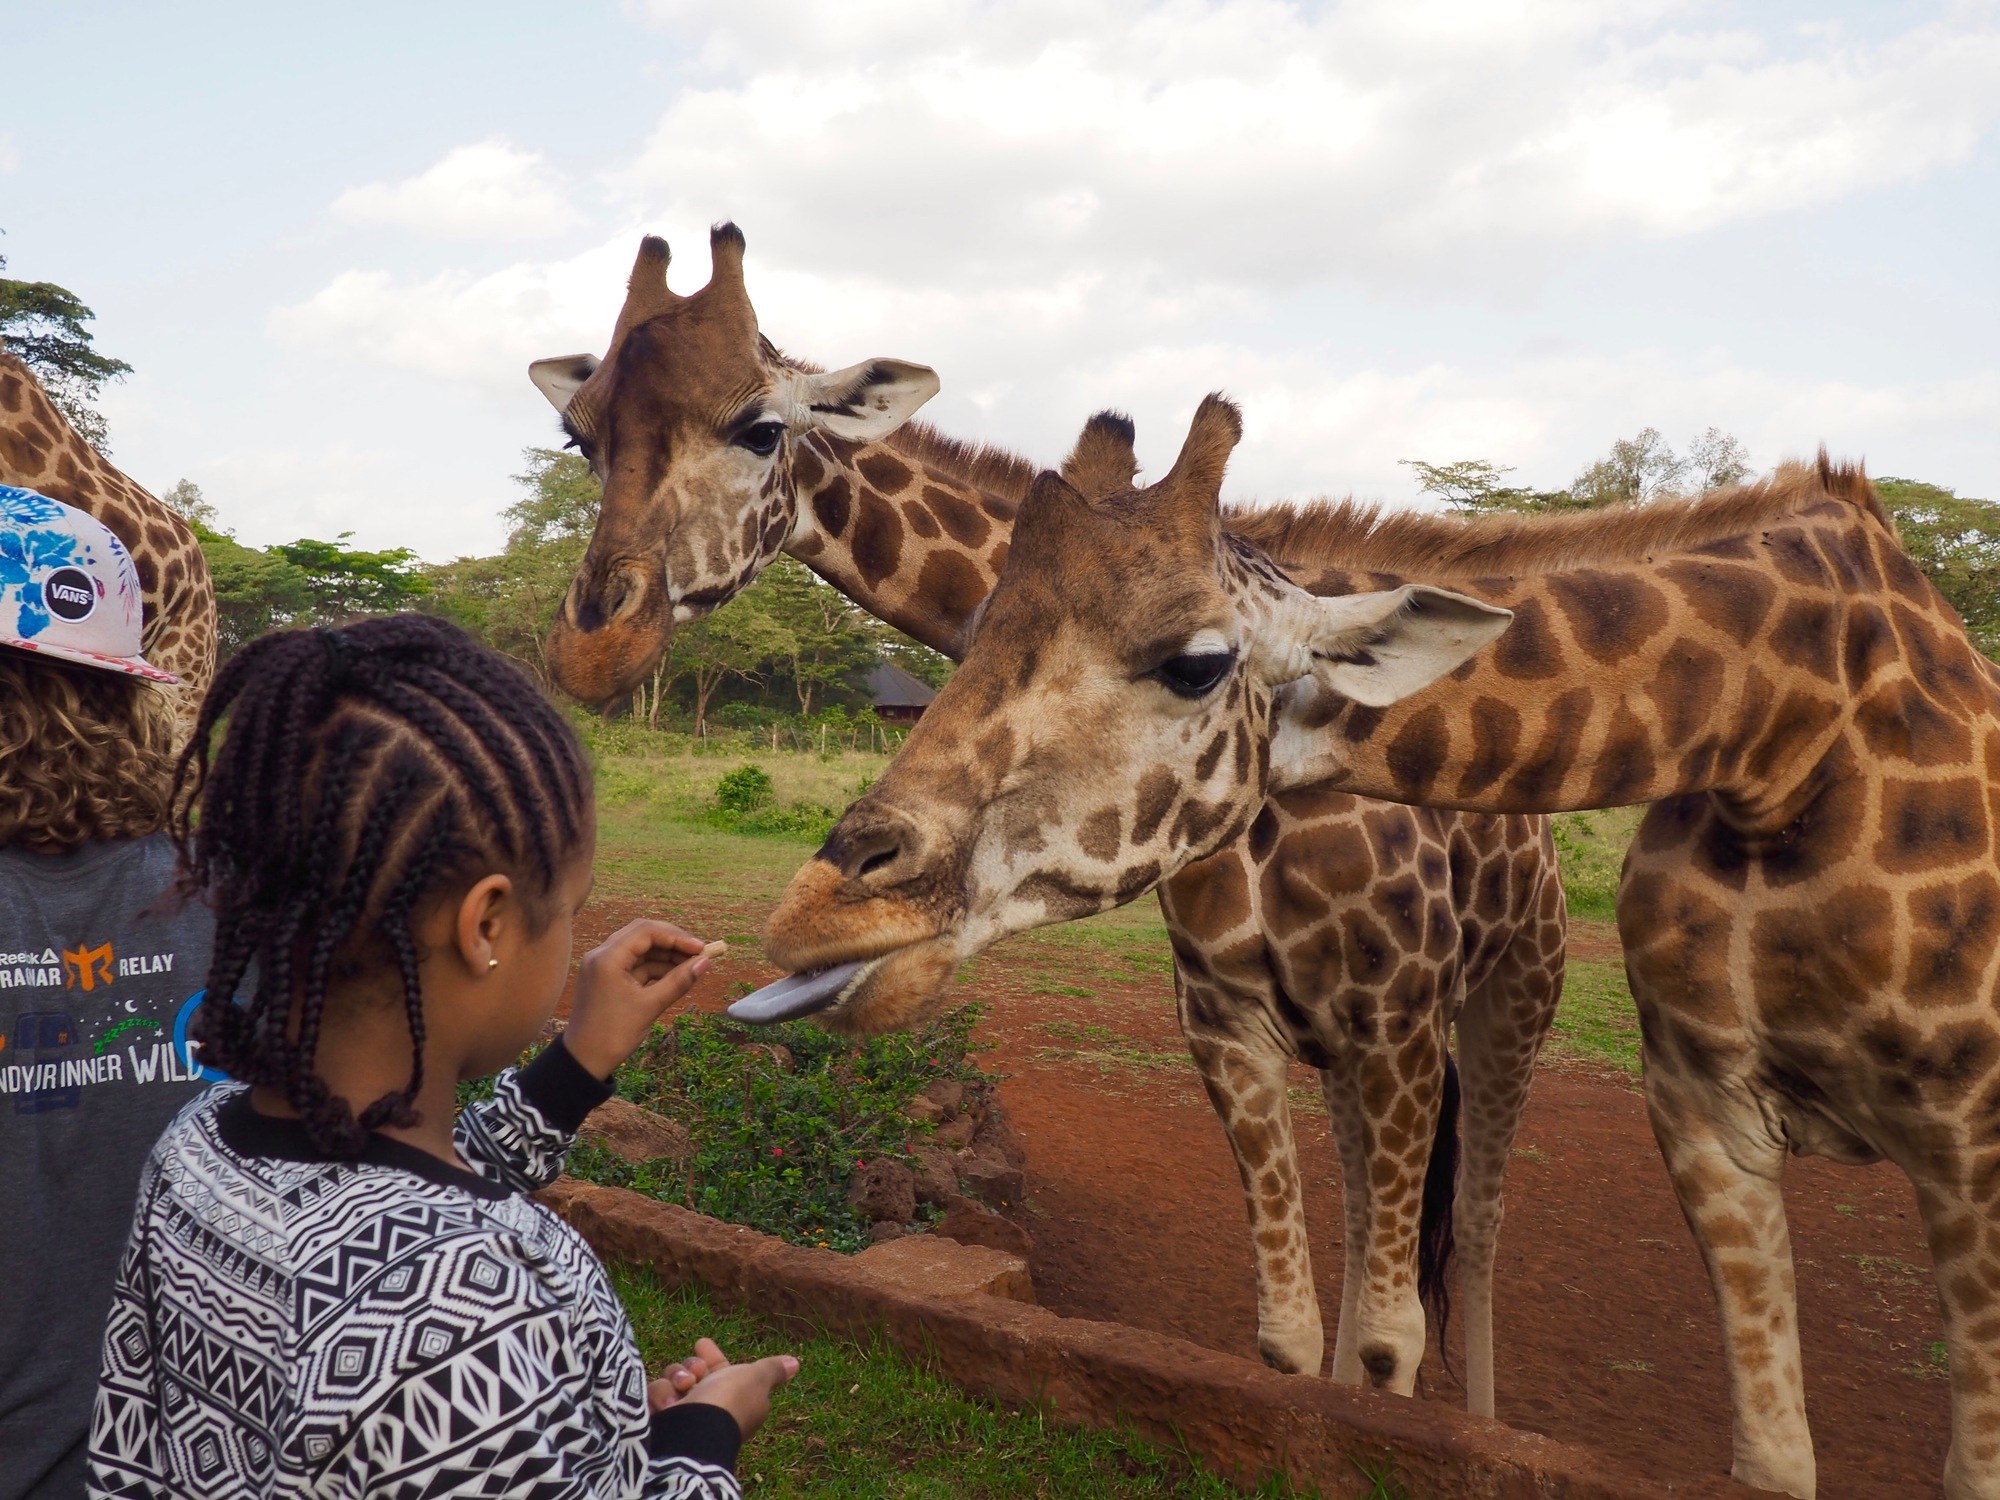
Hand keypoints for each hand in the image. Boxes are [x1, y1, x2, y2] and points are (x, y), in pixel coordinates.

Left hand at [563, 919, 710, 1079]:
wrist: (584, 1060)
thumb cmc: (614, 1034)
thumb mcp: (650, 1006)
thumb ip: (678, 981)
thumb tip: (705, 962)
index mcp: (607, 958)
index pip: (646, 931)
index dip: (677, 937)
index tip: (701, 948)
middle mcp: (602, 955)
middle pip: (642, 934)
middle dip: (672, 942)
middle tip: (698, 954)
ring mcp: (603, 966)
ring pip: (640, 950)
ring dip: (665, 956)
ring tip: (690, 967)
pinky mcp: (607, 977)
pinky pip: (634, 964)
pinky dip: (654, 968)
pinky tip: (674, 976)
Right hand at [650, 1338, 797, 1439]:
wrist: (694, 1433)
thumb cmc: (729, 1402)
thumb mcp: (755, 1379)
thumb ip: (772, 1369)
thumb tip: (796, 1363)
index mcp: (734, 1397)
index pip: (721, 1370)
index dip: (712, 1357)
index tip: (701, 1343)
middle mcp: (708, 1406)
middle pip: (694, 1370)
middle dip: (694, 1365)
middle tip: (697, 1372)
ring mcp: (684, 1414)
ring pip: (673, 1378)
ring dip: (678, 1378)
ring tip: (684, 1387)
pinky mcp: (661, 1419)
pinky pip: (656, 1393)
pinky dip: (661, 1395)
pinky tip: (668, 1403)